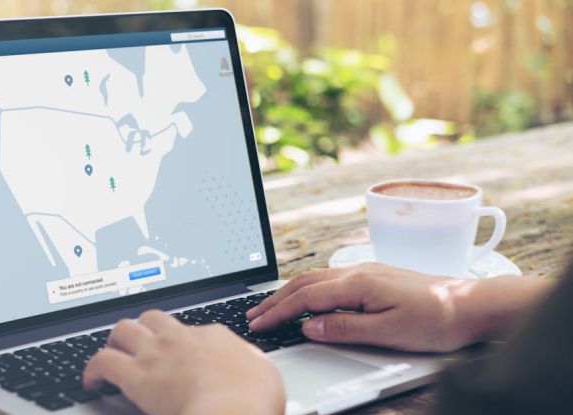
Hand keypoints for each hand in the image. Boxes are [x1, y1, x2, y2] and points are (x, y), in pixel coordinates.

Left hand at [83, 310, 284, 414]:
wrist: (232, 411)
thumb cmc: (252, 400)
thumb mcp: (265, 375)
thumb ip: (252, 364)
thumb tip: (252, 366)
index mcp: (213, 337)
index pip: (190, 329)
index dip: (181, 341)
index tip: (178, 354)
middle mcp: (182, 338)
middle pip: (153, 318)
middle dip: (144, 328)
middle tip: (139, 343)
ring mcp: (157, 353)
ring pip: (123, 329)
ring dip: (115, 340)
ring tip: (112, 354)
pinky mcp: (136, 376)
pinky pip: (102, 361)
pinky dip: (93, 370)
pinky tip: (92, 381)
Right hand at [247, 263, 551, 351]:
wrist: (471, 304)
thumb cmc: (436, 320)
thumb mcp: (389, 332)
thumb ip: (345, 328)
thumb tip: (310, 326)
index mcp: (358, 283)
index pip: (306, 298)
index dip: (278, 312)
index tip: (259, 324)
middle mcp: (358, 271)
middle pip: (304, 283)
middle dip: (275, 300)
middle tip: (253, 316)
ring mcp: (365, 270)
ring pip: (315, 278)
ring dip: (289, 293)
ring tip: (270, 307)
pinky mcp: (373, 275)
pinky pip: (329, 278)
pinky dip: (307, 288)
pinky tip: (305, 297)